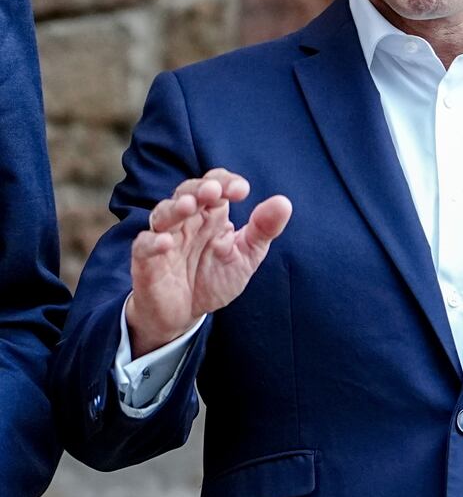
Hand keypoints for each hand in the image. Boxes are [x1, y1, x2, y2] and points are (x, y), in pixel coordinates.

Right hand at [125, 168, 291, 356]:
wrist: (186, 315)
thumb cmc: (215, 279)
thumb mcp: (246, 256)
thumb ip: (263, 230)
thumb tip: (283, 202)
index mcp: (212, 215)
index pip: (216, 184)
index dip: (226, 181)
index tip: (242, 190)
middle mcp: (187, 221)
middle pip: (187, 192)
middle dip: (200, 188)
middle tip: (214, 190)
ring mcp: (165, 238)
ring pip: (163, 213)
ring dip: (175, 208)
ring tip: (189, 206)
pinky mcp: (146, 261)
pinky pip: (143, 246)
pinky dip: (153, 243)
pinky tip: (166, 243)